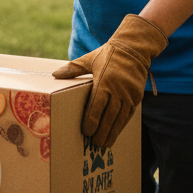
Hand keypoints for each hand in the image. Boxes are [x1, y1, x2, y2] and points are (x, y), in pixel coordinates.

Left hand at [51, 14, 167, 148]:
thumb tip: (55, 74)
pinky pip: (129, 115)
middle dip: (101, 132)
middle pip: (109, 117)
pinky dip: (122, 125)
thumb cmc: (108, 54)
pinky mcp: (137, 97)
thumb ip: (73, 69)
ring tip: (105, 144)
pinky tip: (116, 133)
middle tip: (95, 144)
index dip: (91, 121)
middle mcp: (118, 90)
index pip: (96, 107)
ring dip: (113, 133)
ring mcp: (129, 95)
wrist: (133, 49)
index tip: (86, 132)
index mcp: (104, 82)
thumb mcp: (90, 59)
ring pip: (120, 119)